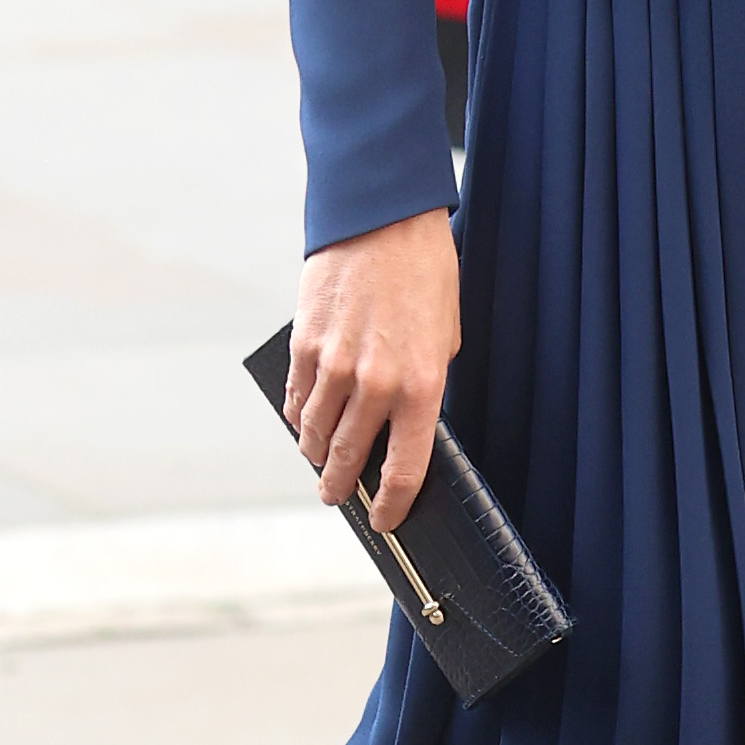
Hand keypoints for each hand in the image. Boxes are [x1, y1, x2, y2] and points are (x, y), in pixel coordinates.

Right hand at [287, 211, 460, 531]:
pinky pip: (299, 398)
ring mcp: (334, 365)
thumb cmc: (426, 277)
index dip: (392, 504)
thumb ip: (424, 385)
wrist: (384, 224)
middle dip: (341, 485)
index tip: (385, 520)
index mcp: (422, 385)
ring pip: (317, 432)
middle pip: (351, 457)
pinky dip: (301, 416)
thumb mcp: (445, 337)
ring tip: (320, 460)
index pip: (405, 468)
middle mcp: (376, 382)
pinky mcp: (304, 345)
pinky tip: (305, 421)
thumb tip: (402, 427)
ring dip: (317, 453)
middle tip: (336, 497)